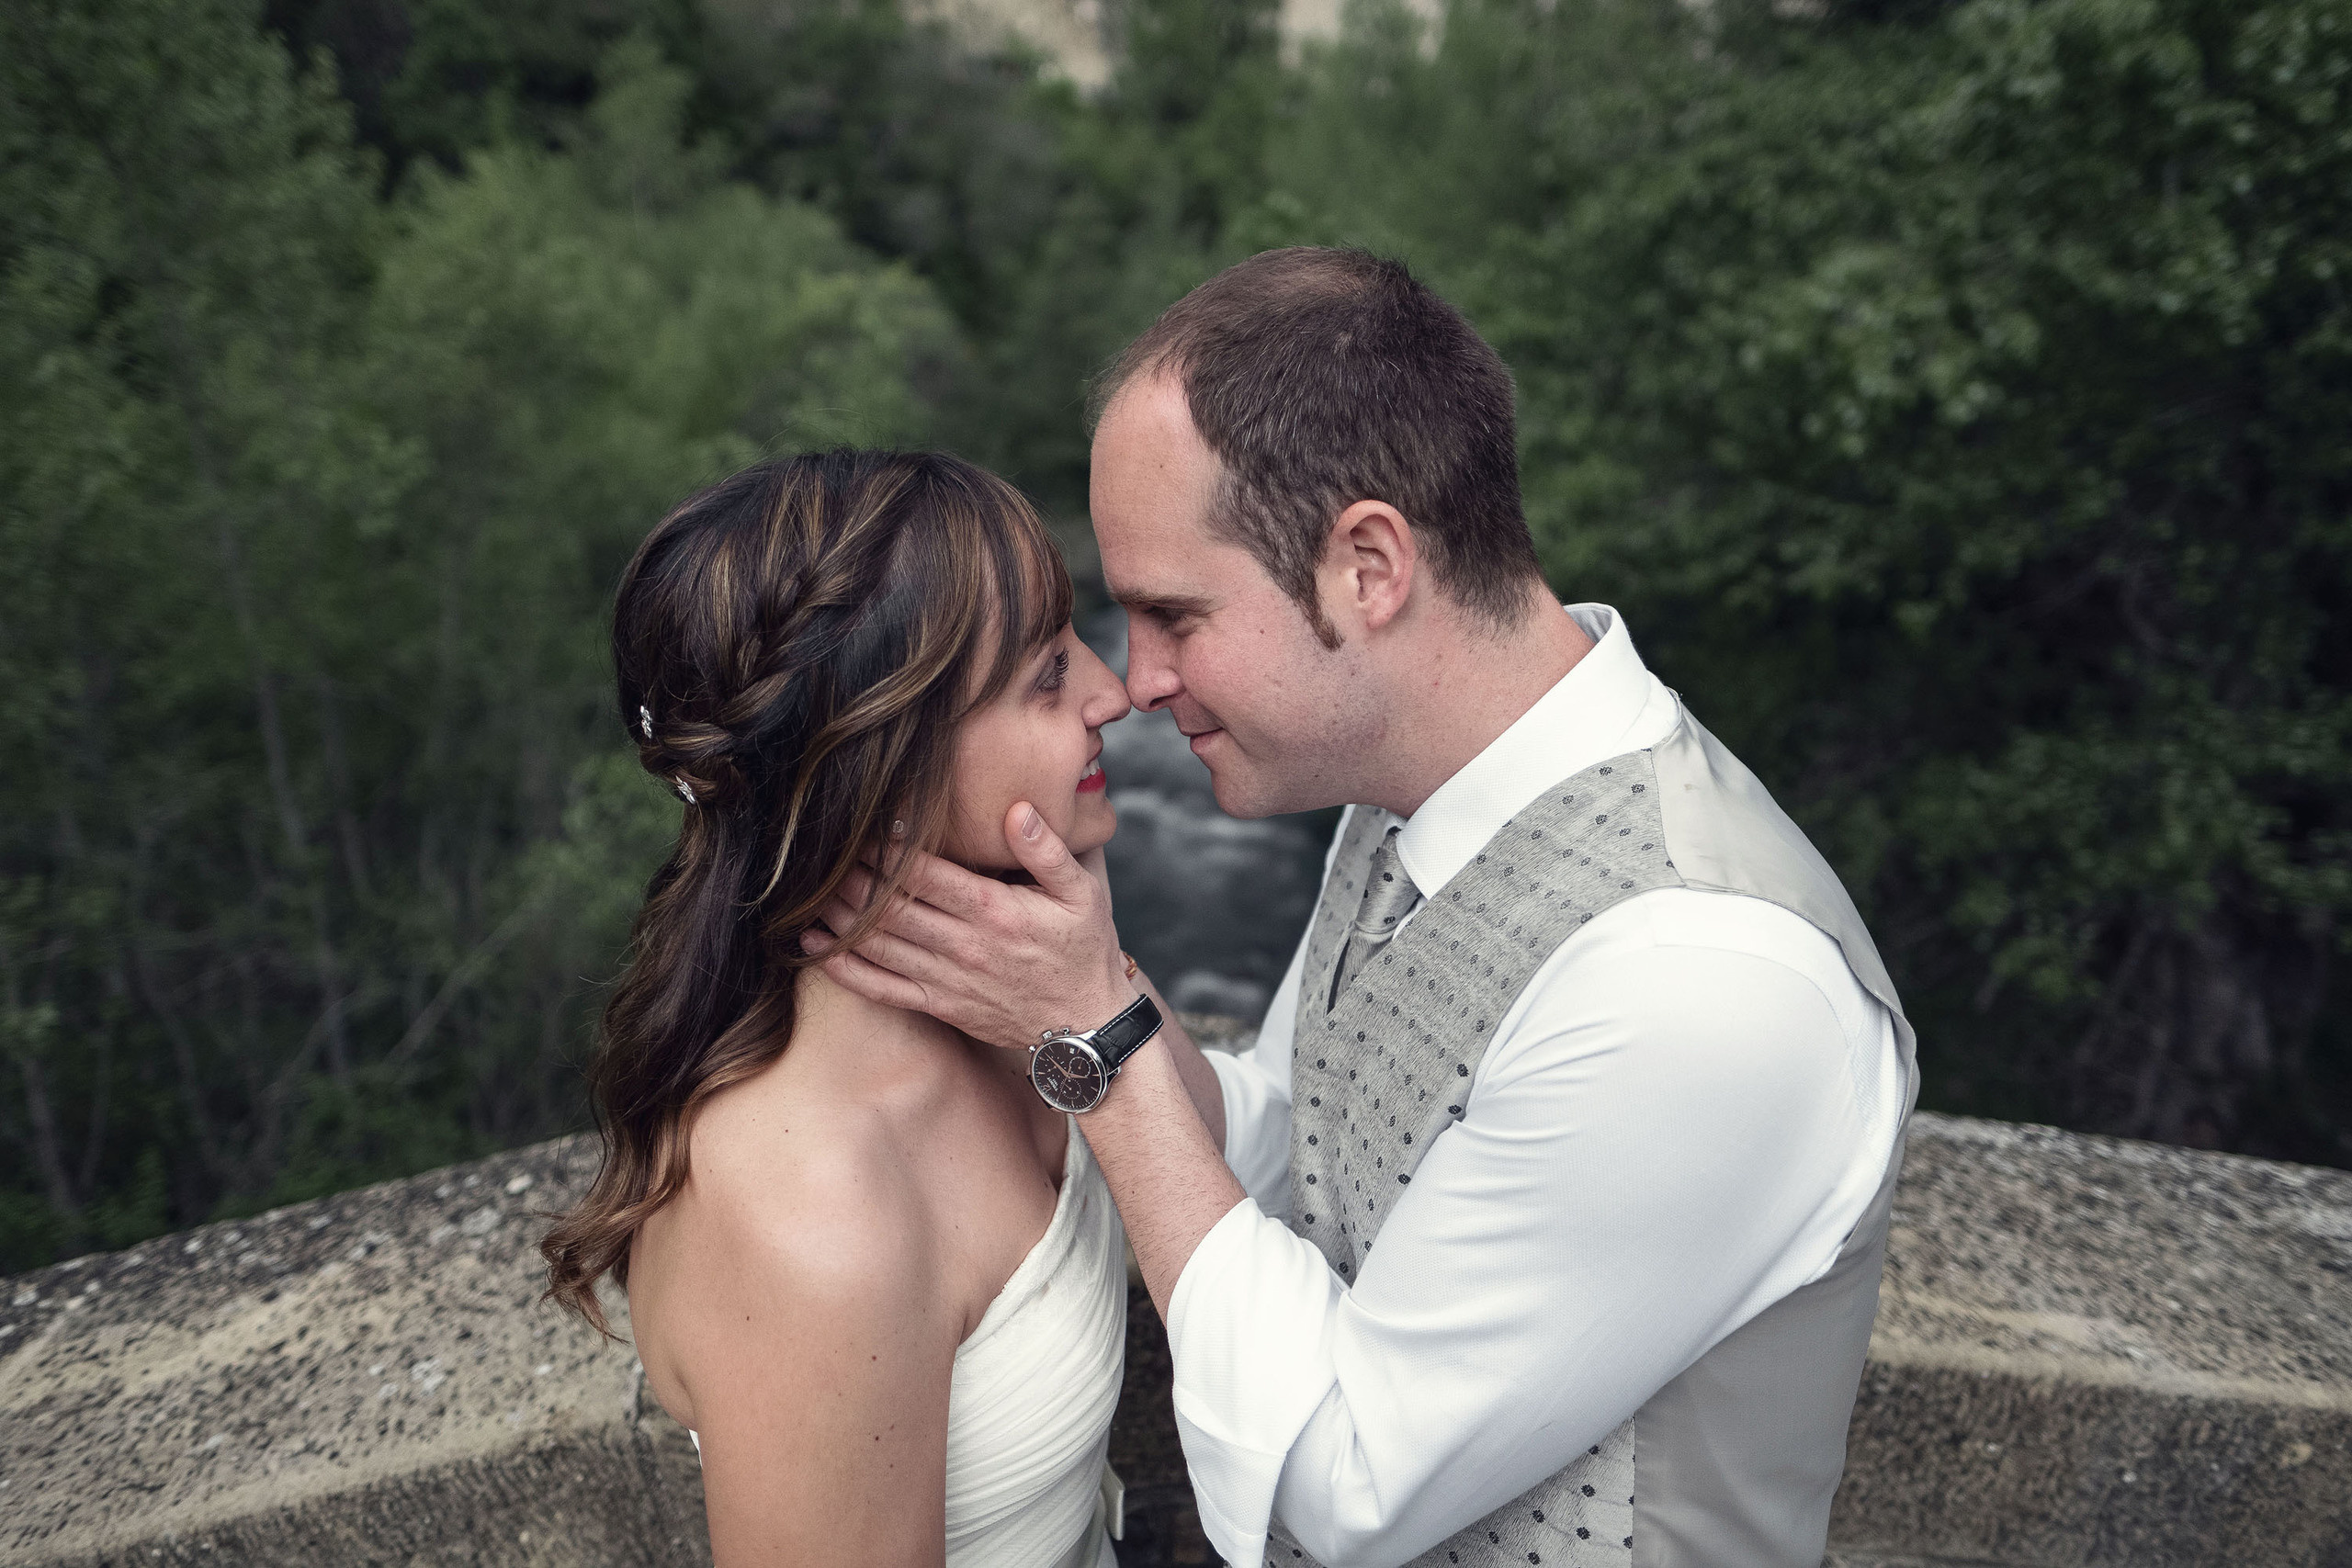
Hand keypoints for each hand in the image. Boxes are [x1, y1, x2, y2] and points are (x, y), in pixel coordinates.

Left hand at [805, 802, 1136, 1049]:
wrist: (1086, 1026)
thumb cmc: (1083, 951)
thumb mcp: (1082, 894)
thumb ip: (1047, 851)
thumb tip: (1016, 810)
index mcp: (995, 912)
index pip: (925, 875)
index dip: (887, 850)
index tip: (864, 826)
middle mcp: (964, 946)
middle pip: (891, 908)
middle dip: (852, 879)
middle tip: (822, 854)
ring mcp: (948, 980)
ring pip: (879, 945)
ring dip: (839, 918)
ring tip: (808, 891)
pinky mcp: (940, 1005)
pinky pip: (883, 988)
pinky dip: (845, 969)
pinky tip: (817, 949)